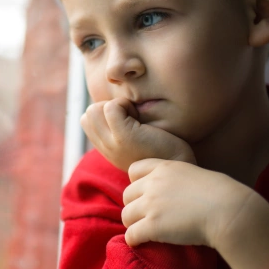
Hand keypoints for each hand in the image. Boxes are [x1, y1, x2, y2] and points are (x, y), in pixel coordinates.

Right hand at [80, 97, 194, 170]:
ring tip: (135, 117)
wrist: (181, 163)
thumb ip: (123, 131)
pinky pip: (111, 107)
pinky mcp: (124, 137)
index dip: (105, 112)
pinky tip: (141, 116)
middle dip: (109, 107)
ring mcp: (112, 144)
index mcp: (107, 150)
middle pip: (88, 114)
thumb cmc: (166, 149)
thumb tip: (120, 109)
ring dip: (116, 105)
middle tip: (132, 117)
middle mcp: (106, 149)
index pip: (86, 121)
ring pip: (94, 110)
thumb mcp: (138, 142)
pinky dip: (125, 104)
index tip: (128, 119)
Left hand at [121, 158, 258, 248]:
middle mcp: (153, 183)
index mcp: (165, 167)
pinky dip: (134, 240)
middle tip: (147, 217)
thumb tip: (178, 192)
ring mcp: (151, 204)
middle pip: (127, 195)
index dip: (138, 184)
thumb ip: (180, 179)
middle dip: (135, 206)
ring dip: (134, 224)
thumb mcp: (197, 174)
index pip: (134, 170)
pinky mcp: (152, 226)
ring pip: (126, 215)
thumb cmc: (223, 195)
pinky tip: (142, 243)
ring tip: (145, 232)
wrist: (229, 211)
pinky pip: (131, 235)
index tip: (148, 195)